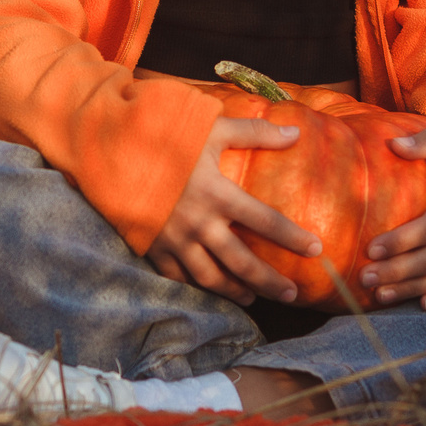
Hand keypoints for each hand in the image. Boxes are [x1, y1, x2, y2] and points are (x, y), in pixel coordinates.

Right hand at [145, 116, 319, 305]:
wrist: (110, 149)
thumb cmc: (164, 135)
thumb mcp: (211, 127)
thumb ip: (254, 133)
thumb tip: (295, 132)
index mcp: (218, 194)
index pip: (266, 221)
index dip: (293, 238)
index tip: (316, 249)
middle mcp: (199, 224)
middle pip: (242, 262)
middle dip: (270, 281)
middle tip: (291, 294)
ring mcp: (174, 240)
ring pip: (211, 278)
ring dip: (236, 291)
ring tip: (253, 298)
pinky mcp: (152, 248)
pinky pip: (178, 278)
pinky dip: (196, 288)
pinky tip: (210, 291)